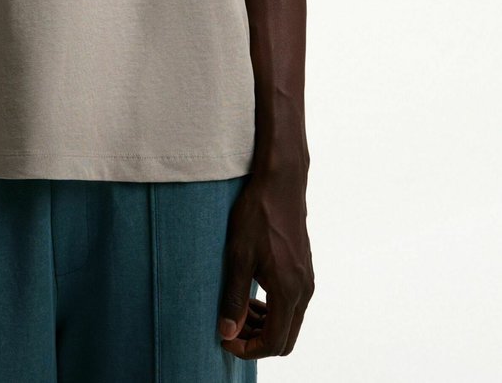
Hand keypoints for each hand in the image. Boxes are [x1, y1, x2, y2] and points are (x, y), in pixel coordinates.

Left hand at [217, 169, 314, 358]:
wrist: (281, 182)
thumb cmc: (258, 214)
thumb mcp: (238, 255)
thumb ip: (234, 297)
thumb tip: (227, 333)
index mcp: (288, 290)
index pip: (273, 342)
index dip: (248, 349)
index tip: (225, 340)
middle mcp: (304, 290)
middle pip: (285, 338)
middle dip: (256, 341)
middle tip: (230, 329)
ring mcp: (307, 280)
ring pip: (290, 322)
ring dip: (264, 325)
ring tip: (237, 311)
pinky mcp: (305, 270)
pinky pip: (292, 304)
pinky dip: (273, 310)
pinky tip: (251, 295)